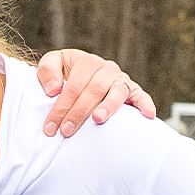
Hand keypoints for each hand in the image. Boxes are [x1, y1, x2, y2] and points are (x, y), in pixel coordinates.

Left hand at [34, 49, 156, 136]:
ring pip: (116, 92)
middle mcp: (106, 69)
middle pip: (93, 90)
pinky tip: (147, 115)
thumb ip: (47, 70)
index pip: (73, 86)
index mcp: (87, 63)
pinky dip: (145, 104)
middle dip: (78, 112)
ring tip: (97, 120)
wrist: (80, 75)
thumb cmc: (65, 74)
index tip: (50, 127)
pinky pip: (141, 96)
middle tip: (66, 131)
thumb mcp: (53, 64)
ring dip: (107, 107)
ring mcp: (121, 80)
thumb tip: (53, 89)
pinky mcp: (133, 91)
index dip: (61, 106)